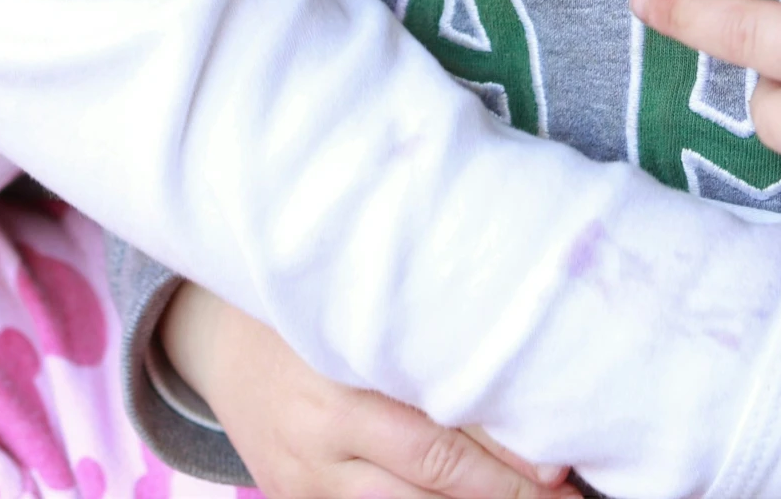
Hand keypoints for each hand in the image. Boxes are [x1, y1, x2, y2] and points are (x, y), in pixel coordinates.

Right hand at [158, 283, 575, 498]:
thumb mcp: (351, 302)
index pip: (439, 433)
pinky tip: (465, 498)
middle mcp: (319, 436)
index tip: (561, 467)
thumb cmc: (304, 302)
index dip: (505, 457)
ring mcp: (305, 481)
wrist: (212, 335)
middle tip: (568, 496)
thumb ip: (423, 326)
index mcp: (336, 374)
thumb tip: (517, 357)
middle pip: (433, 482)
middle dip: (506, 494)